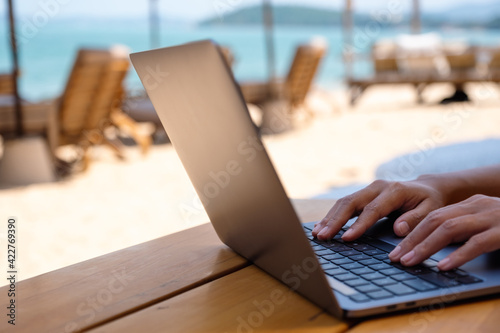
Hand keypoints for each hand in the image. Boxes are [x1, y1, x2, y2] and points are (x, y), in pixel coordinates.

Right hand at [312, 179, 446, 240]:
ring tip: (318, 234)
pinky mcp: (363, 195)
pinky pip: (344, 204)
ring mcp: (368, 189)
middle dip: (335, 221)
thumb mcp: (431, 210)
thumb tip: (399, 229)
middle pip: (351, 203)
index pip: (372, 209)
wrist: (427, 188)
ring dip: (330, 218)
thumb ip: (415, 219)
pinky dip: (332, 216)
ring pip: (344, 203)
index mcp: (394, 190)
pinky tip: (323, 227)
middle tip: (323, 236)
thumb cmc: (430, 202)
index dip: (358, 224)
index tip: (346, 238)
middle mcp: (377, 187)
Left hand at [389, 194, 499, 269]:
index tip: (396, 250)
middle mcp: (478, 206)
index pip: (432, 217)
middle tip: (396, 258)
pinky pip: (478, 242)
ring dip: (426, 247)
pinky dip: (459, 254)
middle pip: (435, 221)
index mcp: (470, 204)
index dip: (411, 233)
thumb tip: (434, 246)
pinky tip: (445, 266)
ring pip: (449, 229)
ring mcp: (492, 217)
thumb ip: (464, 230)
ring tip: (411, 262)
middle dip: (412, 240)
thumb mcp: (485, 223)